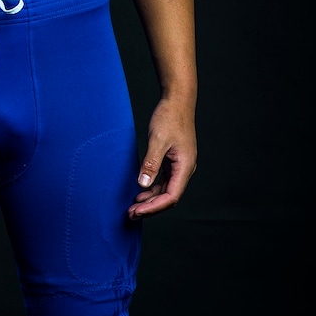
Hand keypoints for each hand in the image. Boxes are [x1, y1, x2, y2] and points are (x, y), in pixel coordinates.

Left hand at [127, 98, 196, 219]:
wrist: (177, 100)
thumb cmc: (169, 117)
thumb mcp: (158, 140)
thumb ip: (151, 163)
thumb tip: (142, 184)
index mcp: (185, 167)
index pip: (171, 197)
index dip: (154, 207)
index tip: (137, 211)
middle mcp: (185, 169)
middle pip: (169, 197)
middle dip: (150, 207)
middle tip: (131, 214)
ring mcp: (180, 165)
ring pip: (166, 190)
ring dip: (151, 199)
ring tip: (133, 207)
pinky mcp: (174, 160)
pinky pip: (164, 180)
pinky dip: (153, 188)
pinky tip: (140, 191)